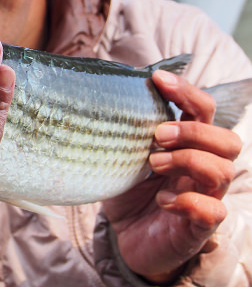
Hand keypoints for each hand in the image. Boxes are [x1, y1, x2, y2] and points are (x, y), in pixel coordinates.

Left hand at [102, 70, 241, 283]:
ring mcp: (205, 197)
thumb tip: (91, 96)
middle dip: (193, 131)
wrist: (127, 239)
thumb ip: (120, 130)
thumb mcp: (120, 155)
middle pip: (228, 140)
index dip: (187, 91)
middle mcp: (203, 169)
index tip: (158, 79)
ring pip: (223, 171)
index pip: (204, 111)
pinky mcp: (199, 227)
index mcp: (188, 146)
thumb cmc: (127, 191)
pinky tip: (163, 202)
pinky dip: (188, 202)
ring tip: (152, 164)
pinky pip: (213, 211)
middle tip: (157, 135)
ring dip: (187, 161)